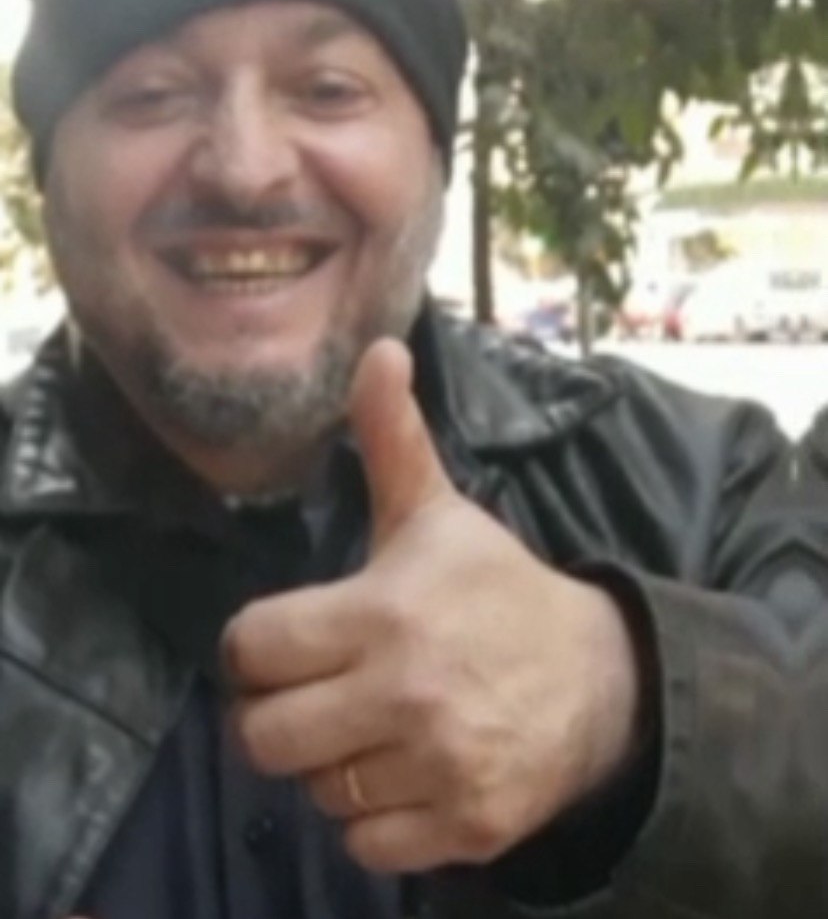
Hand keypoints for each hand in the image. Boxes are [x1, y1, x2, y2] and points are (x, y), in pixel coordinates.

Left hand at [223, 339, 641, 872]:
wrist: (600, 679)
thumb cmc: (497, 590)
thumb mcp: (438, 512)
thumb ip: (392, 438)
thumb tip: (377, 347)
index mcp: (384, 610)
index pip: (249, 648)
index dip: (257, 644)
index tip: (286, 640)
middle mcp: (404, 693)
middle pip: (262, 736)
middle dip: (277, 714)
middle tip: (313, 693)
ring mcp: (437, 767)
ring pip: (312, 793)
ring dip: (329, 764)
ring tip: (368, 727)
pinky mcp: (465, 826)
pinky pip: (365, 845)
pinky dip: (372, 816)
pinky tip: (402, 772)